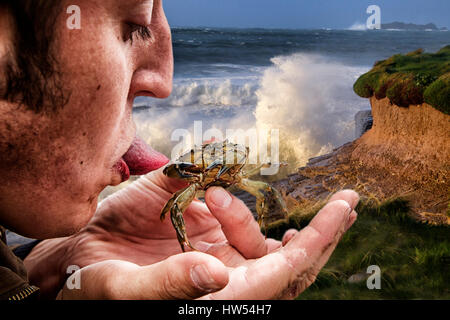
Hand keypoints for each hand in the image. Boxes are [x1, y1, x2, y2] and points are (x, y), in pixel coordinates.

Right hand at [25, 167, 357, 298]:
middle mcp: (225, 275)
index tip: (344, 210)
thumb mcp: (124, 290)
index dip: (317, 241)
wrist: (76, 266)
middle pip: (289, 259)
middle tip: (346, 203)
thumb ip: (170, 284)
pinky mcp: (198, 230)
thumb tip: (217, 272)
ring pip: (254, 233)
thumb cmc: (95, 288)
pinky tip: (215, 192)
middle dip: (322, 232)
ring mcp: (215, 252)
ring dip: (240, 211)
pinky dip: (228, 194)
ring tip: (205, 199)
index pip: (284, 270)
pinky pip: (228, 208)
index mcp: (220, 296)